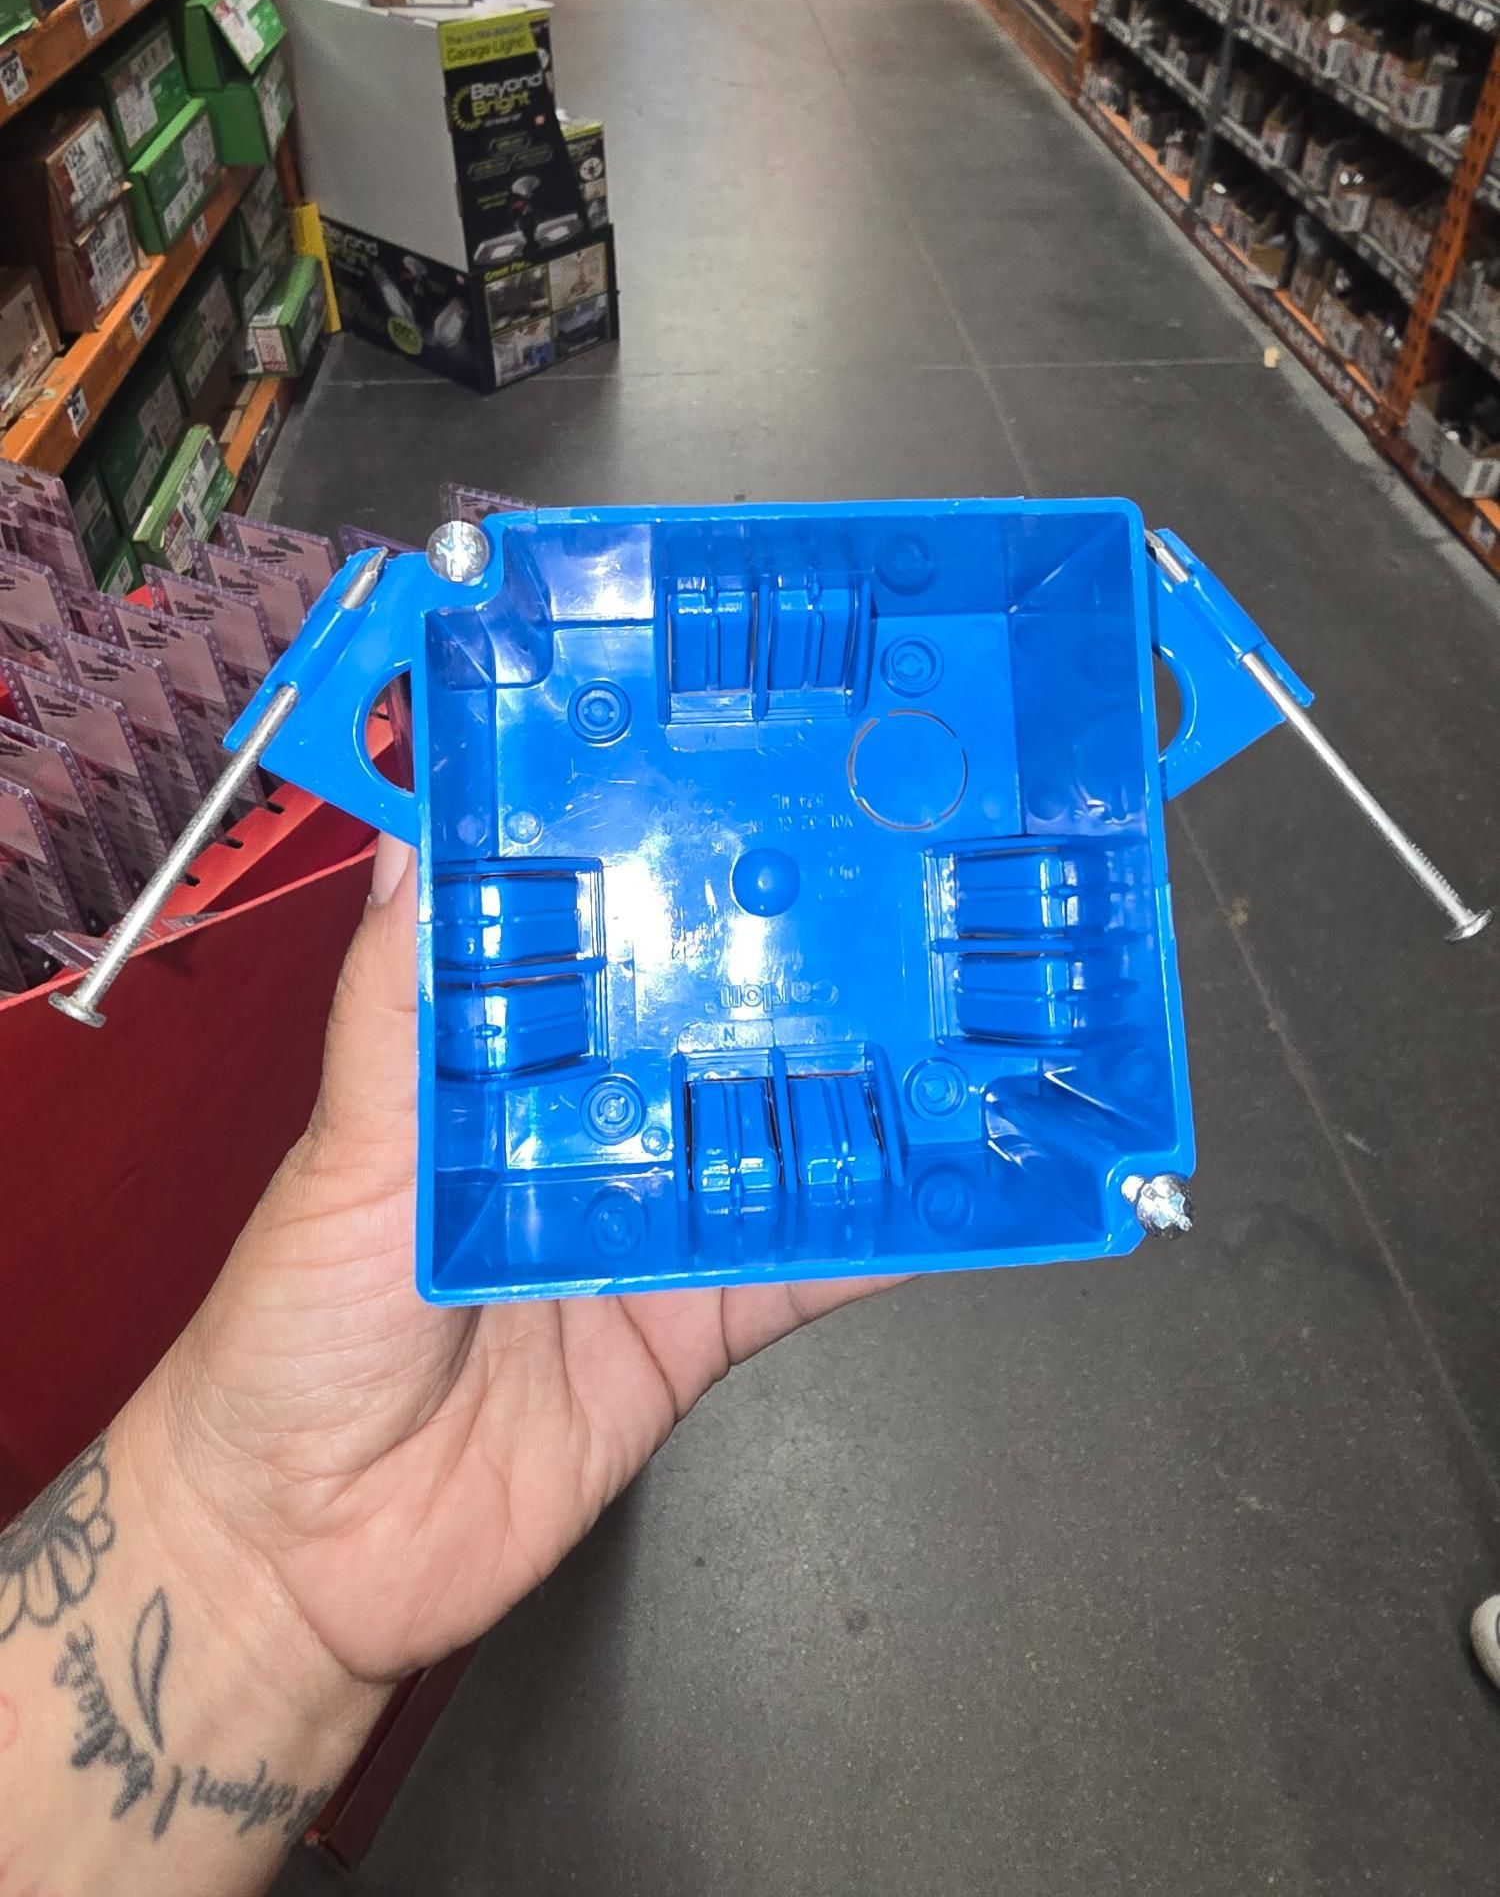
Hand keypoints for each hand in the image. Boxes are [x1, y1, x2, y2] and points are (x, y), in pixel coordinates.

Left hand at [158, 835, 893, 1684]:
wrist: (310, 1557)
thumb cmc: (289, 1345)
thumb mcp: (345, 1159)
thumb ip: (395, 1016)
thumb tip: (407, 849)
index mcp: (498, 1083)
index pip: (595, 962)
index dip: (655, 892)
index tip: (734, 807)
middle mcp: (585, 1146)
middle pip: (706, 1048)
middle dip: (787, 984)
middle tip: (885, 902)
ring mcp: (648, 1238)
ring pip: (774, 1150)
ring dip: (852, 1101)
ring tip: (944, 1025)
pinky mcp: (692, 1333)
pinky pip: (798, 1277)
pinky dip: (871, 1241)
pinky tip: (938, 1195)